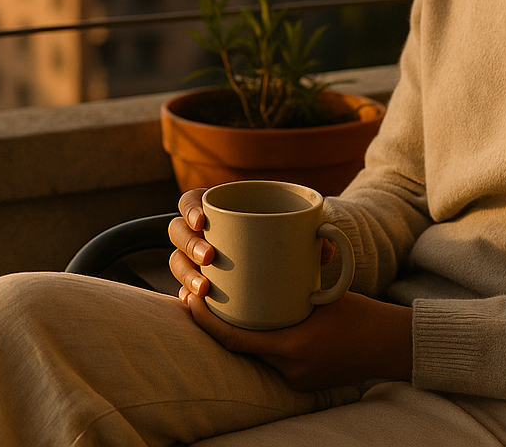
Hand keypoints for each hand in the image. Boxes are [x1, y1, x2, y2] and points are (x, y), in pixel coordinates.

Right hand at [167, 188, 339, 302]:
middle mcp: (200, 231)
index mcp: (217, 206)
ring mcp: (196, 258)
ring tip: (204, 290)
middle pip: (178, 232)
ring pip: (178, 261)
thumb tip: (327, 248)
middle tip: (210, 257)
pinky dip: (186, 296)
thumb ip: (313, 235)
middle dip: (189, 245)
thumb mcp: (299, 230)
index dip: (190, 209)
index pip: (190, 201)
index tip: (204, 221)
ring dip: (185, 274)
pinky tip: (194, 305)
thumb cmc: (288, 234)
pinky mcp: (201, 282)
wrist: (285, 259)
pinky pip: (184, 289)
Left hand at [183, 289, 412, 390]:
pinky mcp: (304, 382)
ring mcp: (297, 379)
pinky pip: (274, 362)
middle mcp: (290, 369)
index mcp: (293, 346)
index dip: (206, 322)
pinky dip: (263, 343)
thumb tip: (269, 247)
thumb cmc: (362, 314)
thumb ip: (296, 279)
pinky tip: (257, 325)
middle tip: (198, 299)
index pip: (235, 340)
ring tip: (225, 308)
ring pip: (256, 355)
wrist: (392, 346)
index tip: (190, 301)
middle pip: (240, 349)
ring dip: (241, 334)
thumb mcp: (326, 292)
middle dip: (218, 326)